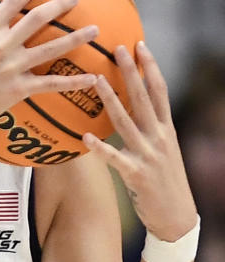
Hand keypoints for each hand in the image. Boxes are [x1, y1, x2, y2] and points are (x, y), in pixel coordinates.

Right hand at [0, 0, 99, 134]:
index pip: (14, 1)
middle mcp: (3, 46)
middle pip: (38, 19)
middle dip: (60, 5)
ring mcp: (13, 68)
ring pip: (51, 49)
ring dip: (76, 38)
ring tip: (95, 30)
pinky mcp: (19, 89)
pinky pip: (50, 84)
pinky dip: (72, 83)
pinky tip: (91, 79)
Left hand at [83, 42, 197, 242]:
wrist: (176, 217)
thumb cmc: (165, 183)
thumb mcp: (164, 151)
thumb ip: (151, 130)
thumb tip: (131, 112)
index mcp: (167, 129)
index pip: (160, 90)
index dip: (150, 66)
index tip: (139, 44)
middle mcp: (159, 137)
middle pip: (143, 98)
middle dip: (130, 71)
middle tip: (117, 48)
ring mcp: (148, 155)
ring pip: (125, 121)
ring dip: (110, 99)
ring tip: (95, 79)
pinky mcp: (136, 175)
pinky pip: (114, 158)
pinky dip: (100, 148)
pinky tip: (85, 138)